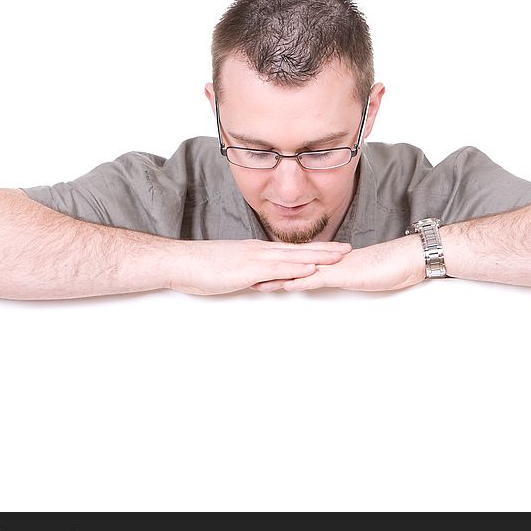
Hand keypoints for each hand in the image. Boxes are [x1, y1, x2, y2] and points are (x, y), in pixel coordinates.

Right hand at [166, 239, 352, 295]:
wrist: (181, 263)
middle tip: (348, 249)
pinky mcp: (247, 270)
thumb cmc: (201, 267)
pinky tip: (310, 271)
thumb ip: (249, 274)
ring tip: (339, 258)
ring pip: (292, 257)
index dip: (313, 249)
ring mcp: (254, 259)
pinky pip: (276, 270)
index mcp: (256, 251)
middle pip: (298, 250)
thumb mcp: (231, 270)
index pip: (290, 250)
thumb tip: (262, 281)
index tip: (332, 248)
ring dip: (318, 258)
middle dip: (325, 250)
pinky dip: (295, 270)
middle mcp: (259, 251)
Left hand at [251, 234, 425, 291]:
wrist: (408, 258)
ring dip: (276, 278)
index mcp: (328, 262)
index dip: (274, 268)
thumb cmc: (387, 267)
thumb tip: (327, 280)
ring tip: (253, 283)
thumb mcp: (357, 275)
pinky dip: (301, 282)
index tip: (253, 272)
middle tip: (242, 276)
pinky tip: (286, 286)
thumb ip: (340, 276)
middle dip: (266, 272)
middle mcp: (327, 262)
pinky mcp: (344, 274)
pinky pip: (319, 279)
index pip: (296, 264)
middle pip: (290, 266)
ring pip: (299, 271)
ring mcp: (334, 267)